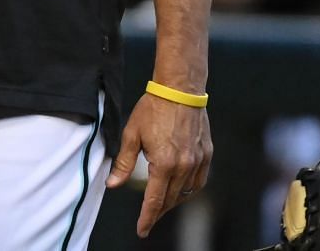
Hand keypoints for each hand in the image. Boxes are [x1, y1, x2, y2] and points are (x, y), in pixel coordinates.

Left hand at [107, 92, 211, 238]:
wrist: (179, 90)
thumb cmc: (154, 108)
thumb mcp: (132, 134)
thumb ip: (124, 163)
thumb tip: (113, 184)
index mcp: (163, 163)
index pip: (154, 201)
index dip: (147, 218)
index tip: (142, 230)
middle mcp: (183, 166)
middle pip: (170, 200)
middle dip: (157, 212)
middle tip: (148, 218)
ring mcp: (197, 161)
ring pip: (186, 194)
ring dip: (172, 202)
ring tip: (161, 204)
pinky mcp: (206, 154)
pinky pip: (199, 182)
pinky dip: (189, 190)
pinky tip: (181, 190)